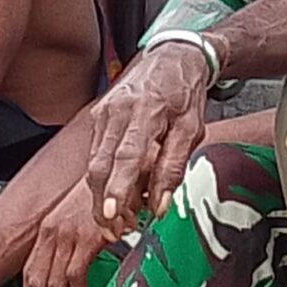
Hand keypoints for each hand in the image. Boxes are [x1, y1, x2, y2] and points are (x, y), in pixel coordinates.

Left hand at [21, 180, 126, 286]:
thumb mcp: (88, 218)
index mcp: (50, 228)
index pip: (30, 270)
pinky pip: (74, 278)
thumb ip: (79, 242)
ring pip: (54, 285)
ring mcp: (68, 234)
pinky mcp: (86, 237)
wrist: (130, 166)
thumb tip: (78, 273)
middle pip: (37, 281)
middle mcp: (53, 231)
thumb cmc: (115, 192)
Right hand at [82, 42, 212, 223]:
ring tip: (123, 217)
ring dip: (104, 195)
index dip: (118, 187)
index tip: (113, 213)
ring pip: (93, 163)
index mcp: (146, 110)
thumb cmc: (185, 92)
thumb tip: (160, 205)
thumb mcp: (192, 129)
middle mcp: (117, 110)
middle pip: (100, 165)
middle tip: (118, 229)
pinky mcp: (97, 116)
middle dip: (104, 202)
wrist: (172, 56)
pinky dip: (105, 177)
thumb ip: (174, 167)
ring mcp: (103, 112)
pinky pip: (95, 154)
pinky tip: (121, 190)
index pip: (126, 155)